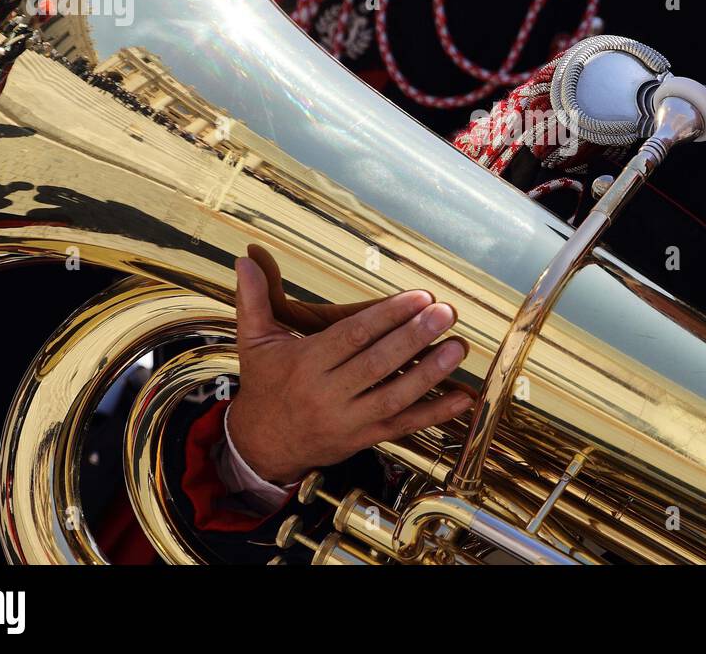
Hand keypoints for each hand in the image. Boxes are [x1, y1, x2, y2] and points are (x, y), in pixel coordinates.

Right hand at [226, 245, 471, 484]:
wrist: (261, 446)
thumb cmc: (264, 385)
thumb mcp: (254, 342)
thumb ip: (254, 300)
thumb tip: (244, 259)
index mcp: (305, 364)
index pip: (352, 337)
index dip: (387, 316)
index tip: (417, 296)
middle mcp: (327, 394)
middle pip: (377, 364)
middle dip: (414, 337)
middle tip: (445, 313)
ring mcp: (348, 420)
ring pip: (394, 396)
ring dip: (430, 373)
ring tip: (457, 347)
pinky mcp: (364, 438)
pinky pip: (403, 426)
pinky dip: (434, 414)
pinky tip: (462, 399)